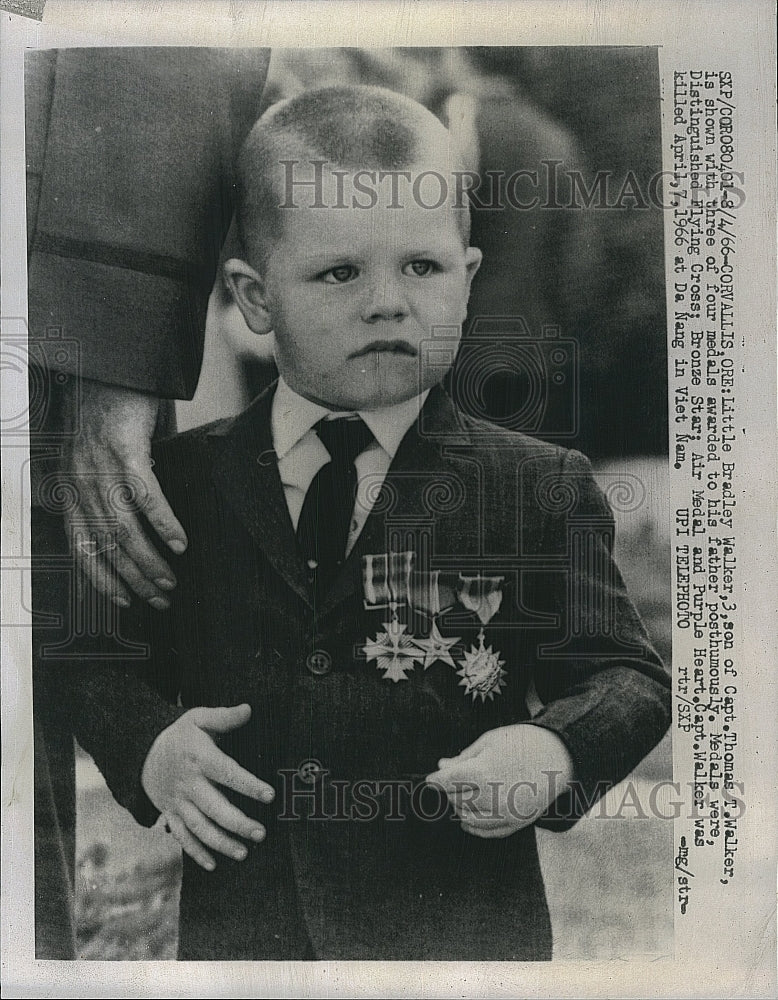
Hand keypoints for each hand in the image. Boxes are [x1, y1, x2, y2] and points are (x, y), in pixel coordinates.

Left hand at [60, 377, 187, 608]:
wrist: (113, 365)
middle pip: (106, 544)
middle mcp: (80, 480)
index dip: (102, 579)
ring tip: (171, 579)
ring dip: (149, 560)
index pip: (81, 546)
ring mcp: (100, 465)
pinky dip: (163, 523)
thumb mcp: (98, 456)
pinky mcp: (125, 449)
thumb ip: (108, 489)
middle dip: (133, 578)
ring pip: (123, 528)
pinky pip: (145, 496)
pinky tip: (179, 542)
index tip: (125, 601)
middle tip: (161, 597)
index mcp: (71, 486)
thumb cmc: (110, 410)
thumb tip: (137, 524)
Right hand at [141, 704, 274, 869]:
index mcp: (199, 758)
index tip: (270, 795)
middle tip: (261, 833)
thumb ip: (224, 716)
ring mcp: (177, 802)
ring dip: (221, 843)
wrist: (142, 753)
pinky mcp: (170, 814)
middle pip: (214, 808)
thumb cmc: (180, 735)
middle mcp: (188, 784)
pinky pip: (182, 837)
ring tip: (243, 853)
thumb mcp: (198, 717)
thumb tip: (249, 709)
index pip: (227, 773)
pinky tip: (214, 865)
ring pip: (199, 827)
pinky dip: (196, 852)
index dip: (248, 784)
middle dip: (237, 823)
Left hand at [426, 724, 573, 838]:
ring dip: (459, 808)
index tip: (430, 779)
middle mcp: (492, 797)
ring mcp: (505, 813)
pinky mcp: (516, 823)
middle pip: (456, 799)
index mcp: (483, 773)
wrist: (558, 756)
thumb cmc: (521, 743)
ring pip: (468, 817)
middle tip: (449, 782)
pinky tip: (466, 820)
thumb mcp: (488, 742)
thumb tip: (441, 767)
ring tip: (459, 796)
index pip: (447, 782)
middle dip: (448, 791)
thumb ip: (463, 757)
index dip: (435, 780)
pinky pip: (488, 831)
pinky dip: (473, 827)